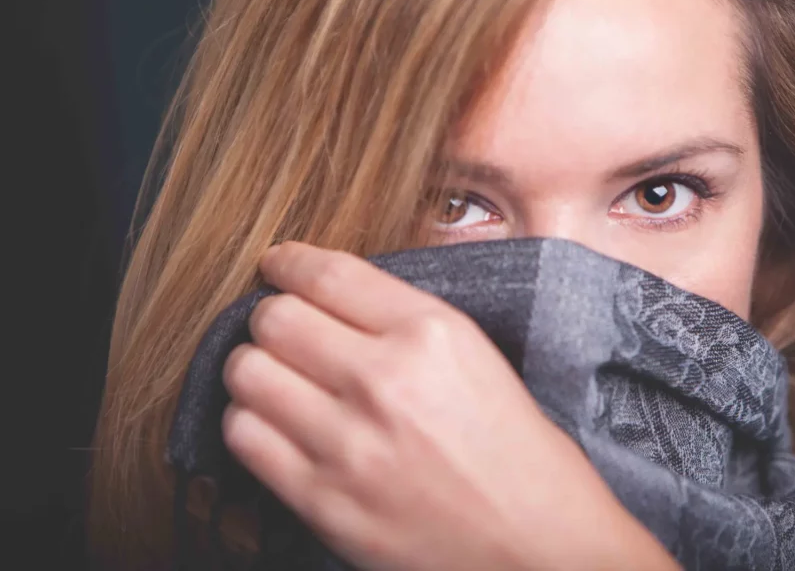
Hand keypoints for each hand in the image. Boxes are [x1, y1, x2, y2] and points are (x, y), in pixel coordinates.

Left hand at [222, 240, 677, 570]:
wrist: (539, 546)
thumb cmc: (519, 452)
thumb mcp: (476, 356)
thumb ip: (402, 320)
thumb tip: (328, 299)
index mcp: (431, 333)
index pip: (328, 274)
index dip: (288, 262)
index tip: (277, 264)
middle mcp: (385, 380)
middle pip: (275, 318)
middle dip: (271, 317)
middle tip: (282, 330)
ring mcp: (349, 443)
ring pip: (246, 373)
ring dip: (256, 369)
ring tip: (278, 379)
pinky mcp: (324, 500)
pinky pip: (244, 437)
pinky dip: (250, 422)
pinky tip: (277, 425)